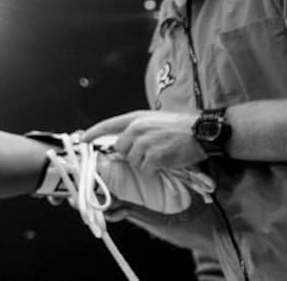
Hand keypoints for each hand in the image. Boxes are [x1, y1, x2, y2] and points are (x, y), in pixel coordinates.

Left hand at [83, 110, 205, 172]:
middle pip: (120, 148)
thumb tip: (124, 143)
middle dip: (131, 154)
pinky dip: (155, 169)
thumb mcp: (155, 120)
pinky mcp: (154, 155)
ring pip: (133, 161)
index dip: (94, 132)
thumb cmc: (181, 127)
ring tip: (161, 154)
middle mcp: (137, 128)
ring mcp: (144, 142)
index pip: (108, 125)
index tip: (83, 139)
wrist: (202, 131)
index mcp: (136, 118)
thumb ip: (138, 129)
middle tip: (150, 152)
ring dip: (145, 163)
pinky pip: (146, 169)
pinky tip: (166, 160)